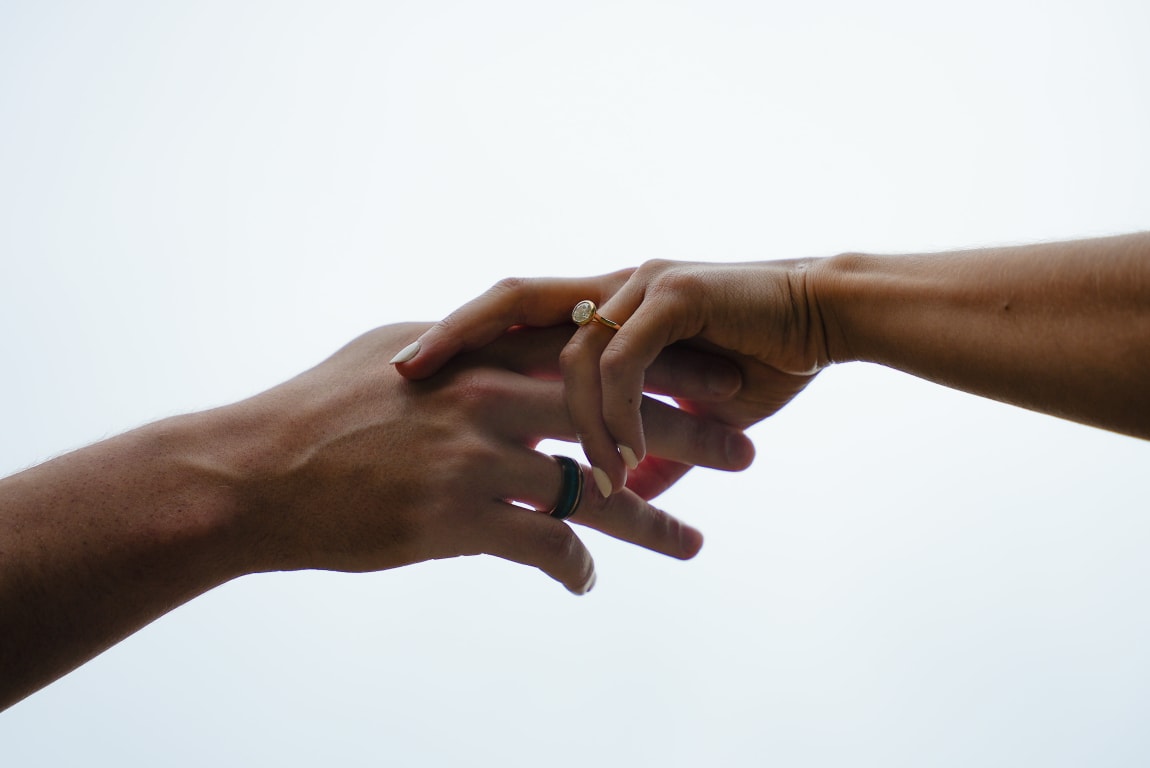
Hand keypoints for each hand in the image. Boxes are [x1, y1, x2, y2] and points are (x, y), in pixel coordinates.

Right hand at [226, 322, 755, 593]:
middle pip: (620, 412)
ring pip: (596, 491)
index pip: (599, 350)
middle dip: (693, 433)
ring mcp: (477, 458)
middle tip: (747, 450)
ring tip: (697, 542)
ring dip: (654, 520)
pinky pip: (542, 546)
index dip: (667, 363)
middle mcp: (491, 396)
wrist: (253, 474)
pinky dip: (572, 567)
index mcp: (483, 350)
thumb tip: (502, 339)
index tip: (723, 376)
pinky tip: (587, 581)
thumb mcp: (395, 352)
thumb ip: (461, 344)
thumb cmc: (319, 408)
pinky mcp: (457, 520)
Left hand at [395, 259, 827, 494]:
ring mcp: (641, 285)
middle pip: (511, 298)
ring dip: (572, 425)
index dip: (460, 335)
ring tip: (582, 483)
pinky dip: (618, 416)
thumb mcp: (690, 418)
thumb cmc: (762, 360)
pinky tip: (627, 461)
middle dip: (455, 335)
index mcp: (604, 305)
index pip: (513, 311)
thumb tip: (617, 497)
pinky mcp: (677, 295)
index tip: (409, 373)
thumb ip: (648, 452)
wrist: (829, 320)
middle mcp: (612, 285)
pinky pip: (625, 362)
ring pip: (573, 353)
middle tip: (406, 376)